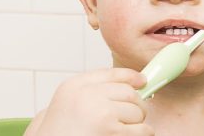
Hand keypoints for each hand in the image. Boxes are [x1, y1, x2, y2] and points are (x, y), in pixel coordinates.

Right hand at [25, 68, 152, 135]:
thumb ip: (92, 89)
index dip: (131, 77)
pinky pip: (143, 129)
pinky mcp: (112, 131)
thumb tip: (132, 83)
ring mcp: (101, 113)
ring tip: (120, 130)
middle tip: (129, 118)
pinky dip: (142, 134)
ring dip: (136, 123)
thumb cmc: (59, 132)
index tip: (141, 81)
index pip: (112, 74)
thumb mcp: (68, 101)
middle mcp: (87, 95)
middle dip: (135, 106)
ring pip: (138, 112)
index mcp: (74, 86)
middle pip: (130, 93)